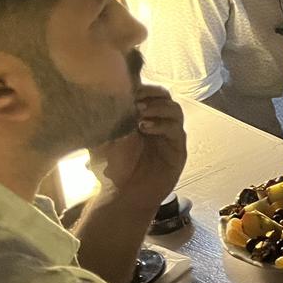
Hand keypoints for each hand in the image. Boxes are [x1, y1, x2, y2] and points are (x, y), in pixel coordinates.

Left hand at [91, 85, 185, 212]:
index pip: (149, 93)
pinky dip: (162, 124)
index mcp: (143, 117)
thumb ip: (107, 118)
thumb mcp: (104, 138)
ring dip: (158, 107)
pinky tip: (146, 128)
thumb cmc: (111, 168)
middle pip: (165, 97)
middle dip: (152, 94)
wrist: (121, 195)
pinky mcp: (179, 149)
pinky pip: (176, 130)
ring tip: (140, 113)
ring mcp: (170, 136)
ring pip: (174, 110)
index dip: (142, 87)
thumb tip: (104, 94)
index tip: (128, 88)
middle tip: (136, 99)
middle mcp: (159, 123)